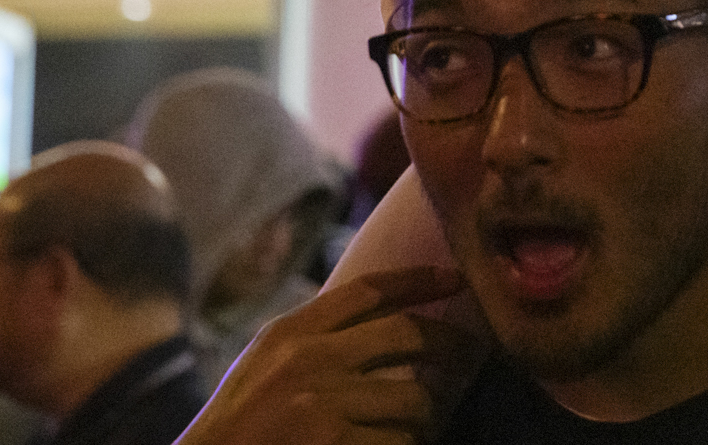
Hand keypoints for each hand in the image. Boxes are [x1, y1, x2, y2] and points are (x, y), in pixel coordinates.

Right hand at [175, 266, 481, 444]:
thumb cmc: (234, 433)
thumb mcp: (262, 368)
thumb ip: (313, 340)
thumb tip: (385, 321)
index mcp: (289, 334)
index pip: (369, 290)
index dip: (420, 280)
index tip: (459, 278)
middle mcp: (309, 360)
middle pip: (410, 334)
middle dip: (452, 345)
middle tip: (472, 355)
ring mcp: (324, 405)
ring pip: (415, 400)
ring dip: (425, 418)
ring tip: (420, 426)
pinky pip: (400, 443)